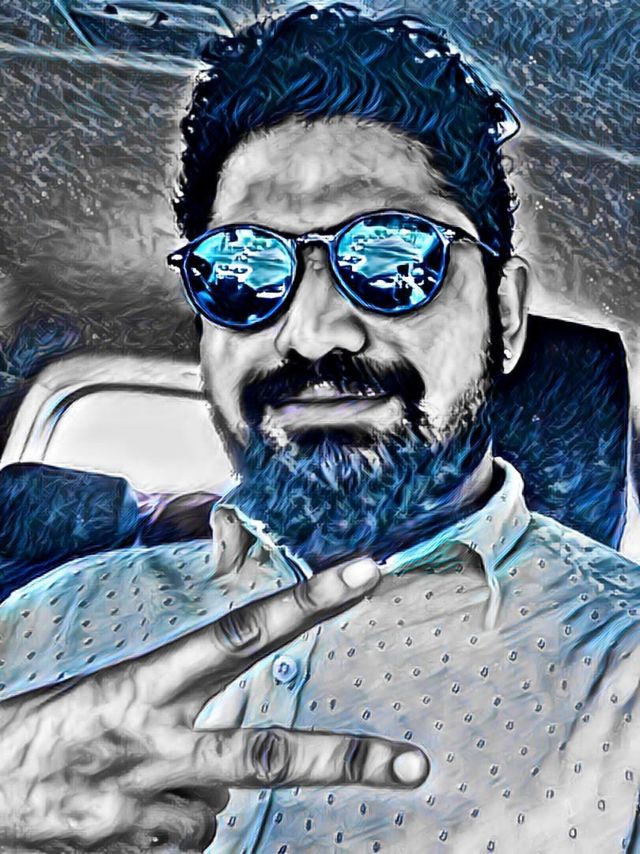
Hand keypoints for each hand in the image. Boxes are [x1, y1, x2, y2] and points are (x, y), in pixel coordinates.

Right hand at [0, 558, 428, 851]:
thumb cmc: (42, 731)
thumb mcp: (107, 701)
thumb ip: (178, 725)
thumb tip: (227, 792)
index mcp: (141, 683)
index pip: (241, 631)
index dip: (307, 599)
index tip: (366, 572)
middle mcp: (149, 744)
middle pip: (264, 754)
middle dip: (346, 760)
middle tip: (416, 763)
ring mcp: (140, 808)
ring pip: (218, 812)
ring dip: (197, 800)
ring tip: (136, 782)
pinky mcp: (126, 852)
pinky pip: (185, 844)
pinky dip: (170, 830)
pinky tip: (125, 816)